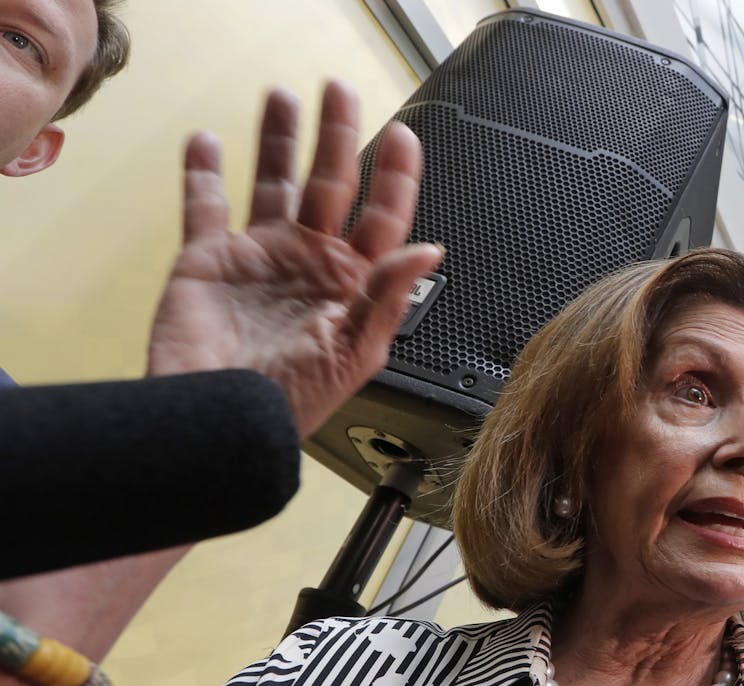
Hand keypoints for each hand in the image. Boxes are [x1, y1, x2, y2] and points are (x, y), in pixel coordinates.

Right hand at [146, 80, 443, 436]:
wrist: (218, 423)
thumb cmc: (290, 405)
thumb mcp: (354, 354)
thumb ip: (389, 297)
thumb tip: (428, 253)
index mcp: (353, 286)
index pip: (384, 219)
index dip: (396, 177)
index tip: (403, 138)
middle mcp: (311, 266)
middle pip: (330, 185)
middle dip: (337, 137)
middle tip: (340, 92)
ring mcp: (262, 259)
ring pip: (273, 183)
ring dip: (278, 141)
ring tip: (283, 98)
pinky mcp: (210, 261)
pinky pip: (206, 206)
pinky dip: (203, 172)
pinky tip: (207, 142)